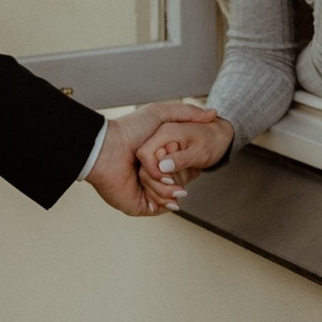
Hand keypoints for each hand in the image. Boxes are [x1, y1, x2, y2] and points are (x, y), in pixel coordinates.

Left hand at [85, 101, 217, 216]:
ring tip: (172, 184)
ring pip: (170, 197)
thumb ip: (188, 113)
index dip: (189, 166)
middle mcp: (150, 174)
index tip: (194, 161)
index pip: (180, 167)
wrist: (108, 148)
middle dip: (182, 181)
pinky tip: (170, 195)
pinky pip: (158, 208)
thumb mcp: (161, 113)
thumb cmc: (130, 130)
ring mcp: (144, 190)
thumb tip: (213, 114)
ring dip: (173, 191)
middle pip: (177, 183)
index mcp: (155, 158)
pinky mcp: (137, 204)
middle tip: (179, 175)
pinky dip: (166, 202)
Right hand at [135, 118, 233, 210]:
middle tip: (181, 193)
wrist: (219, 137)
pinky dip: (165, 190)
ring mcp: (159, 152)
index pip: (145, 154)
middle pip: (144, 169)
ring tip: (183, 192)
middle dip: (161, 186)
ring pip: (149, 177)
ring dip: (164, 190)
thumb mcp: (200, 151)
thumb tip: (162, 167)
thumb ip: (181, 158)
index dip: (154, 171)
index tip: (171, 181)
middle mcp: (158, 142)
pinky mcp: (162, 161)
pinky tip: (177, 196)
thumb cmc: (212, 141)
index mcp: (164, 133)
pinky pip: (156, 179)